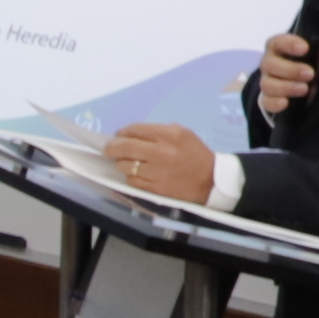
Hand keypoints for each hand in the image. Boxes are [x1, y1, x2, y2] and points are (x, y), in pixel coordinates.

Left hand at [98, 120, 222, 205]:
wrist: (210, 180)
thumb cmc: (195, 154)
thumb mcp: (181, 133)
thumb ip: (157, 131)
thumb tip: (131, 134)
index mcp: (168, 135)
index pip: (134, 130)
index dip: (121, 132)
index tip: (118, 135)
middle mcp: (160, 152)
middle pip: (124, 147)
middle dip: (111, 147)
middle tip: (108, 149)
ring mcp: (156, 171)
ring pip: (125, 165)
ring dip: (121, 163)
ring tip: (124, 162)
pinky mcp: (155, 188)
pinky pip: (132, 181)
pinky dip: (130, 176)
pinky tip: (135, 174)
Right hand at [252, 30, 318, 118]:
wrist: (296, 86)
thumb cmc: (303, 66)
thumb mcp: (315, 60)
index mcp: (278, 49)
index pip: (277, 42)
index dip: (289, 44)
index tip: (305, 48)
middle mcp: (268, 64)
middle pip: (269, 64)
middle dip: (291, 69)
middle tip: (310, 73)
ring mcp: (266, 82)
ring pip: (268, 84)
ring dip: (287, 87)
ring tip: (305, 89)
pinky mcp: (267, 100)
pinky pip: (267, 102)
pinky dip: (275, 103)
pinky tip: (286, 103)